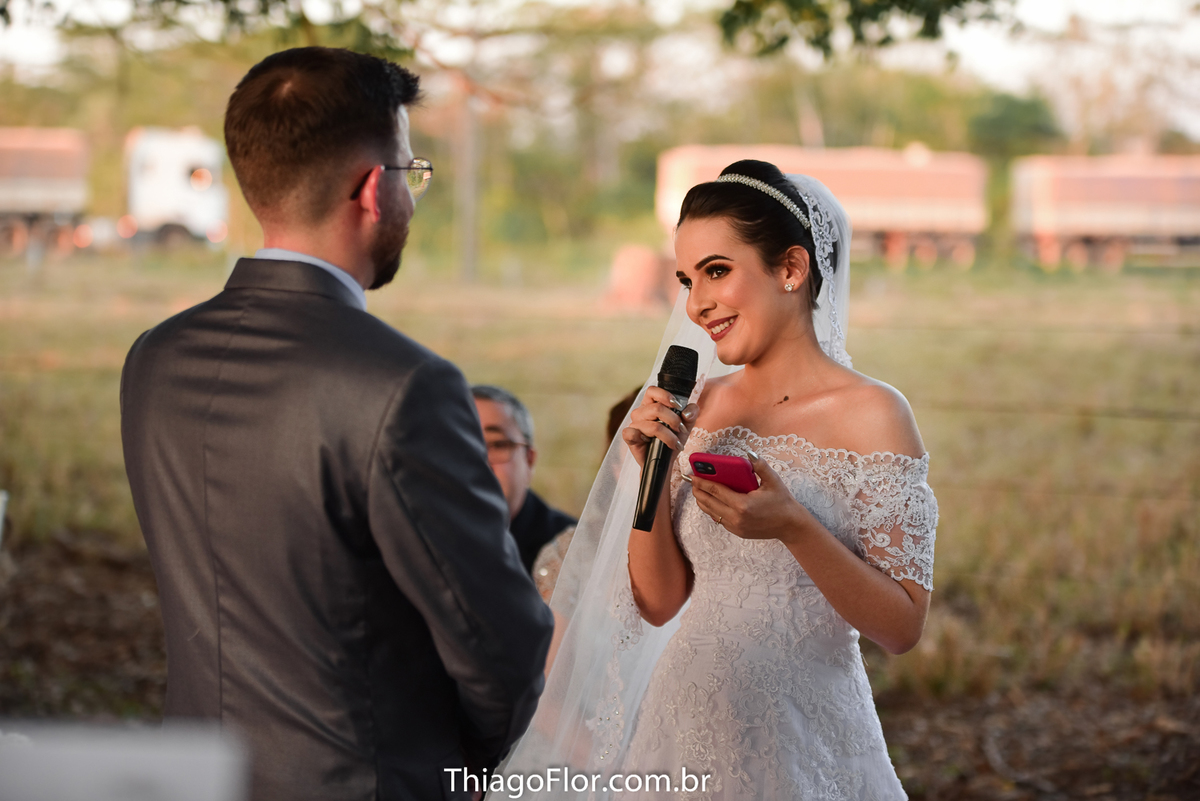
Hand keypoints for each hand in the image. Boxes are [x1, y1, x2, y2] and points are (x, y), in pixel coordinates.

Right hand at [622, 387, 697, 467]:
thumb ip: (691, 413)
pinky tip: (653, 444)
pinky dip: (646, 439)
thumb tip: (687, 413)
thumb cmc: (673, 438)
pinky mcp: (629, 436)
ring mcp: (634, 424)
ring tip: (675, 443)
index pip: (653, 391)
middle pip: (657, 409)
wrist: (666, 460)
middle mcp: (641, 412)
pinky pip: (633, 433)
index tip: (678, 406)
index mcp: (652, 404)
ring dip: (668, 436)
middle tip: (681, 430)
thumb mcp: (687, 424)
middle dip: (674, 420)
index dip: (665, 396)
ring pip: (653, 426)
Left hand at [689, 452, 813, 544]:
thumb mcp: (773, 481)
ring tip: (698, 490)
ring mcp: (735, 527)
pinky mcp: (737, 532)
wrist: (790, 526)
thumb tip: (750, 453)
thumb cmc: (782, 501)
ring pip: (711, 512)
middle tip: (692, 481)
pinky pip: (719, 519)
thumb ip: (760, 465)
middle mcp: (736, 518)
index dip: (702, 482)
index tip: (693, 475)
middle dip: (698, 491)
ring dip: (703, 501)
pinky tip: (710, 500)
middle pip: (708, 503)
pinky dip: (712, 509)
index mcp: (742, 505)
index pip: (716, 491)